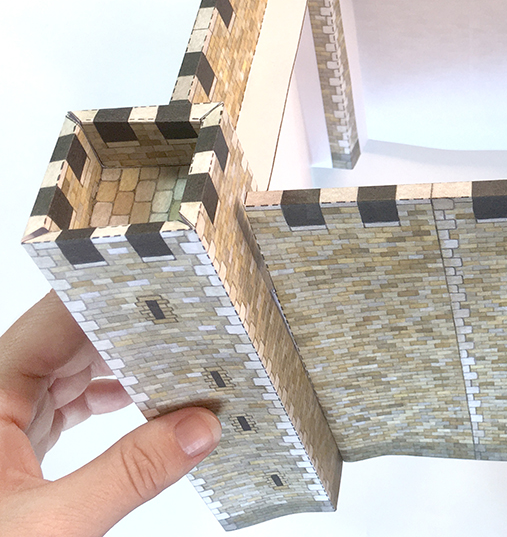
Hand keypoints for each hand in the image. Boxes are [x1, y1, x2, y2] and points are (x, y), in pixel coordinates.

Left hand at [0, 291, 220, 535]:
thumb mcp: (52, 526)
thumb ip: (130, 473)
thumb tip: (201, 427)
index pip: (55, 321)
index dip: (112, 296)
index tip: (169, 281)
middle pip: (68, 342)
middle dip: (131, 332)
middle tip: (195, 319)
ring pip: (70, 373)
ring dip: (124, 367)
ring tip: (183, 357)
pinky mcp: (12, 451)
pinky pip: (66, 406)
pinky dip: (109, 400)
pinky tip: (147, 400)